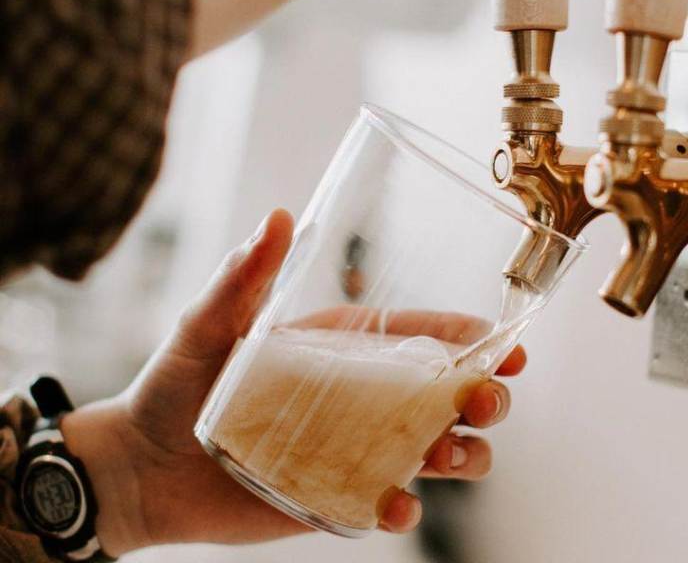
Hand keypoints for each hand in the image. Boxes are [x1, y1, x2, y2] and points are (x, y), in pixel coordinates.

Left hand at [62, 209, 526, 554]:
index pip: (425, 337)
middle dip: (486, 396)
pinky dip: (403, 507)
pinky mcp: (339, 495)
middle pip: (450, 395)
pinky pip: (389, 503)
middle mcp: (365, 397)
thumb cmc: (177, 384)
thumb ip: (242, 275)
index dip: (472, 340)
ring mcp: (358, 448)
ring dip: (464, 453)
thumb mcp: (209, 323)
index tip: (508, 345)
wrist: (141, 466)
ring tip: (450, 455)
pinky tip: (395, 504)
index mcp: (347, 348)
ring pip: (439, 448)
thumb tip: (278, 217)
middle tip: (488, 400)